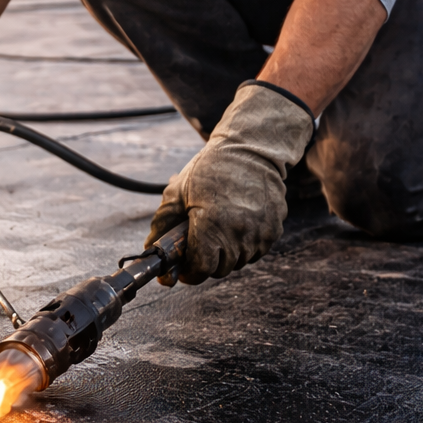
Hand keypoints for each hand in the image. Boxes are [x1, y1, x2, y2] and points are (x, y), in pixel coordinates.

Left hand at [146, 82, 313, 284]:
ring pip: (239, 262)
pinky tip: (238, 225)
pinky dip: (245, 246)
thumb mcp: (178, 191)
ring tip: (220, 230)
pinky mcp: (273, 230)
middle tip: (200, 245)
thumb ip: (163, 224)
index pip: (201, 270)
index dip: (190, 272)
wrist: (251, 150)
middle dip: (207, 263)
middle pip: (220, 269)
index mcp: (211, 226)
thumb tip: (150, 250)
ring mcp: (259, 234)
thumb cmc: (211, 168)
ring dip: (227, 255)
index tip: (184, 267)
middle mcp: (238, 234)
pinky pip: (256, 251)